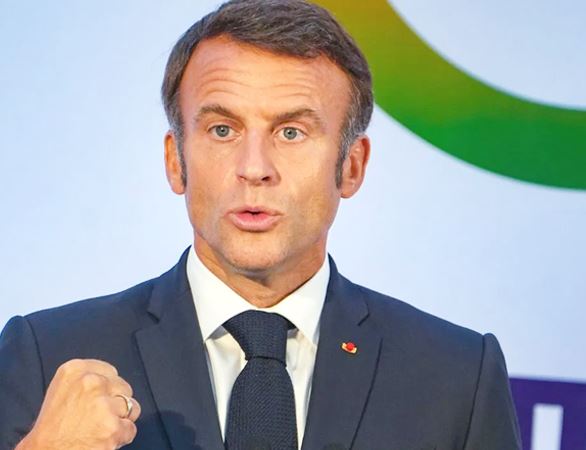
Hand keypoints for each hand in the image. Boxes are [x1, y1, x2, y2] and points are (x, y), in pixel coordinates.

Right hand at [17, 359, 140, 449]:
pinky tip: (102, 440)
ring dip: (120, 420)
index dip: (108, 388)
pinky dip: (121, 438)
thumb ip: (85, 381)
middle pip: (124, 387)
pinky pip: (131, 429)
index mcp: (75, 370)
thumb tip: (110, 380)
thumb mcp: (62, 390)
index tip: (100, 398)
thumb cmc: (50, 429)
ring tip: (99, 429)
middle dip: (116, 403)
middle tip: (96, 418)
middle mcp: (90, 382)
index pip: (110, 371)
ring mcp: (103, 404)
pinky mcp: (112, 426)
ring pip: (132, 407)